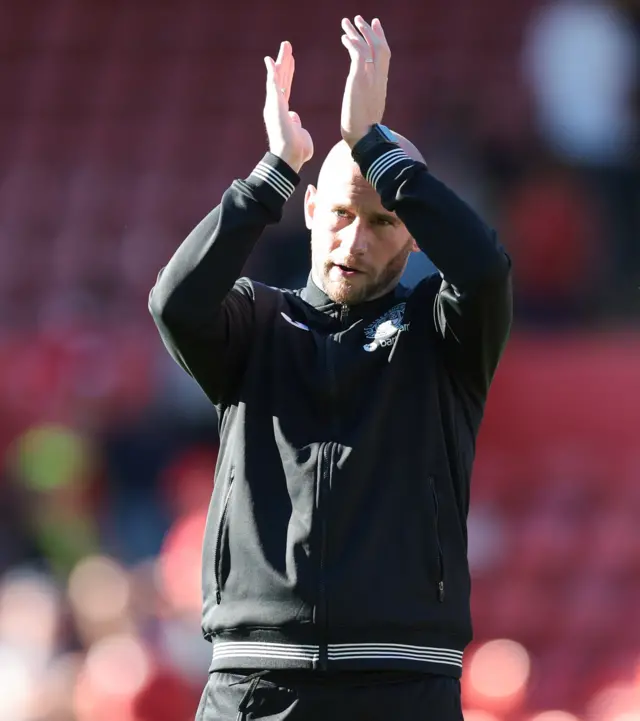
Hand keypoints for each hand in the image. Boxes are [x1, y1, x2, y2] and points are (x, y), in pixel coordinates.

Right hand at [263, 41, 313, 172]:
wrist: (290, 157)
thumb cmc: (298, 152)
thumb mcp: (302, 135)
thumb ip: (298, 125)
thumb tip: (295, 117)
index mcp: (283, 112)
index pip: (286, 88)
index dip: (288, 74)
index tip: (292, 61)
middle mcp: (276, 107)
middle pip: (280, 79)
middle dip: (284, 62)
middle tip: (287, 46)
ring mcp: (274, 105)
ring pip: (276, 78)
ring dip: (280, 61)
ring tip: (285, 46)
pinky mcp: (274, 106)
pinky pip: (272, 85)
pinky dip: (271, 72)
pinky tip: (270, 59)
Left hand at [340, 16, 390, 146]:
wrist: (364, 139)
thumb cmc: (363, 133)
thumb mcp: (368, 113)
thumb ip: (368, 102)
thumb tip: (365, 107)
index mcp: (382, 86)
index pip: (384, 57)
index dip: (380, 40)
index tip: (375, 27)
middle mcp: (379, 79)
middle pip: (380, 47)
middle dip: (371, 31)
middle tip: (362, 19)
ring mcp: (370, 79)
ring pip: (368, 47)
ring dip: (358, 32)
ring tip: (347, 22)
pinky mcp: (359, 81)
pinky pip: (358, 54)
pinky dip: (352, 44)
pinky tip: (344, 38)